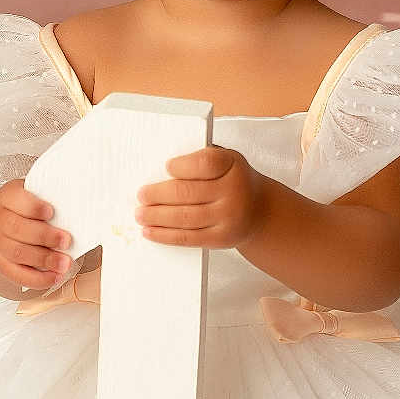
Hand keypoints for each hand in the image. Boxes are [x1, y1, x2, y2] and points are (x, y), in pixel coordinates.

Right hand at [0, 178, 72, 291]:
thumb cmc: (23, 210)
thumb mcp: (33, 196)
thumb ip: (50, 200)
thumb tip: (74, 212)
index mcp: (6, 198)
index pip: (15, 199)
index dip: (33, 207)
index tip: (51, 212)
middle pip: (16, 228)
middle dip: (44, 236)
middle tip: (66, 241)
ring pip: (17, 253)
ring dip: (44, 259)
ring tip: (64, 262)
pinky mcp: (1, 264)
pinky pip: (17, 275)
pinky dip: (38, 279)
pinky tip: (55, 276)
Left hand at [135, 146, 267, 249]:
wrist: (259, 210)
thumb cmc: (231, 179)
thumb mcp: (225, 161)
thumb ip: (199, 160)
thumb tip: (160, 172)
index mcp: (232, 165)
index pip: (205, 164)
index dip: (182, 166)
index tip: (167, 167)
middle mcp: (234, 191)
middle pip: (188, 192)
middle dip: (158, 195)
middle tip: (141, 195)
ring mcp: (228, 217)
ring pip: (185, 217)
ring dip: (156, 216)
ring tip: (140, 214)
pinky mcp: (221, 239)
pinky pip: (188, 238)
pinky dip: (165, 235)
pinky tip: (149, 231)